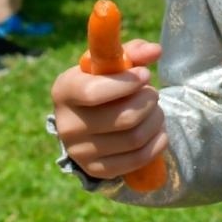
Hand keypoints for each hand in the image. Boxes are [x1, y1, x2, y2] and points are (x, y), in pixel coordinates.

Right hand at [50, 39, 167, 180]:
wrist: (89, 118)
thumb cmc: (104, 82)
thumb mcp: (112, 63)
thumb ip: (133, 52)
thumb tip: (155, 51)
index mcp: (65, 91)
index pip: (93, 92)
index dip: (127, 83)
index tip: (145, 75)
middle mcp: (67, 125)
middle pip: (125, 117)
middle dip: (149, 101)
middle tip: (151, 94)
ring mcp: (80, 151)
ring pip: (135, 137)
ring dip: (156, 120)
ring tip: (153, 110)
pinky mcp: (96, 169)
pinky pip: (138, 159)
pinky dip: (157, 142)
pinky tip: (157, 131)